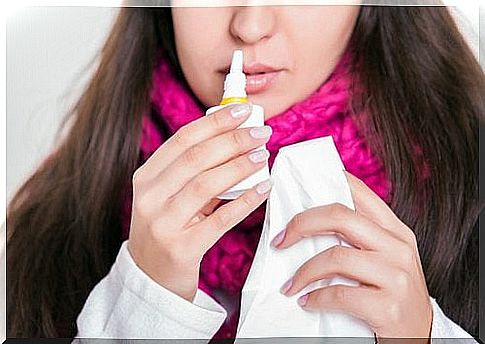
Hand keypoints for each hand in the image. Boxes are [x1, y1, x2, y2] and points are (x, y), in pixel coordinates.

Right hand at [128, 103, 271, 301]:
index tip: (242, 110)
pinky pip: (221, 219)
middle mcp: (150, 198)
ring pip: (207, 184)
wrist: (151, 277)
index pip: (183, 139)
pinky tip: (264, 187)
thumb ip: (193, 171)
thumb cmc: (167, 228)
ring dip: (239, 166)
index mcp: (146, 178)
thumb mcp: (168, 196)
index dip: (215, 121)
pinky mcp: (183, 248)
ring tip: (262, 155)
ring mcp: (164, 224)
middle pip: (196, 158)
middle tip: (260, 132)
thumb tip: (235, 140)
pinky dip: (246, 200)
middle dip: (233, 140)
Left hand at [272, 171, 432, 342]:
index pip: (360, 194)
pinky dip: (315, 298)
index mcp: (396, 231)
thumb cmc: (391, 295)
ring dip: (304, 271)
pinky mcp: (388, 307)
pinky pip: (339, 294)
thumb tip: (310, 221)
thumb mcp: (384, 259)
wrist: (419, 337)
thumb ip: (359, 238)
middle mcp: (398, 247)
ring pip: (336, 256)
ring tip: (291, 284)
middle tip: (281, 239)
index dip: (329, 182)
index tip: (301, 183)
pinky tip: (307, 302)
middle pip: (341, 217)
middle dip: (302, 224)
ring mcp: (396, 276)